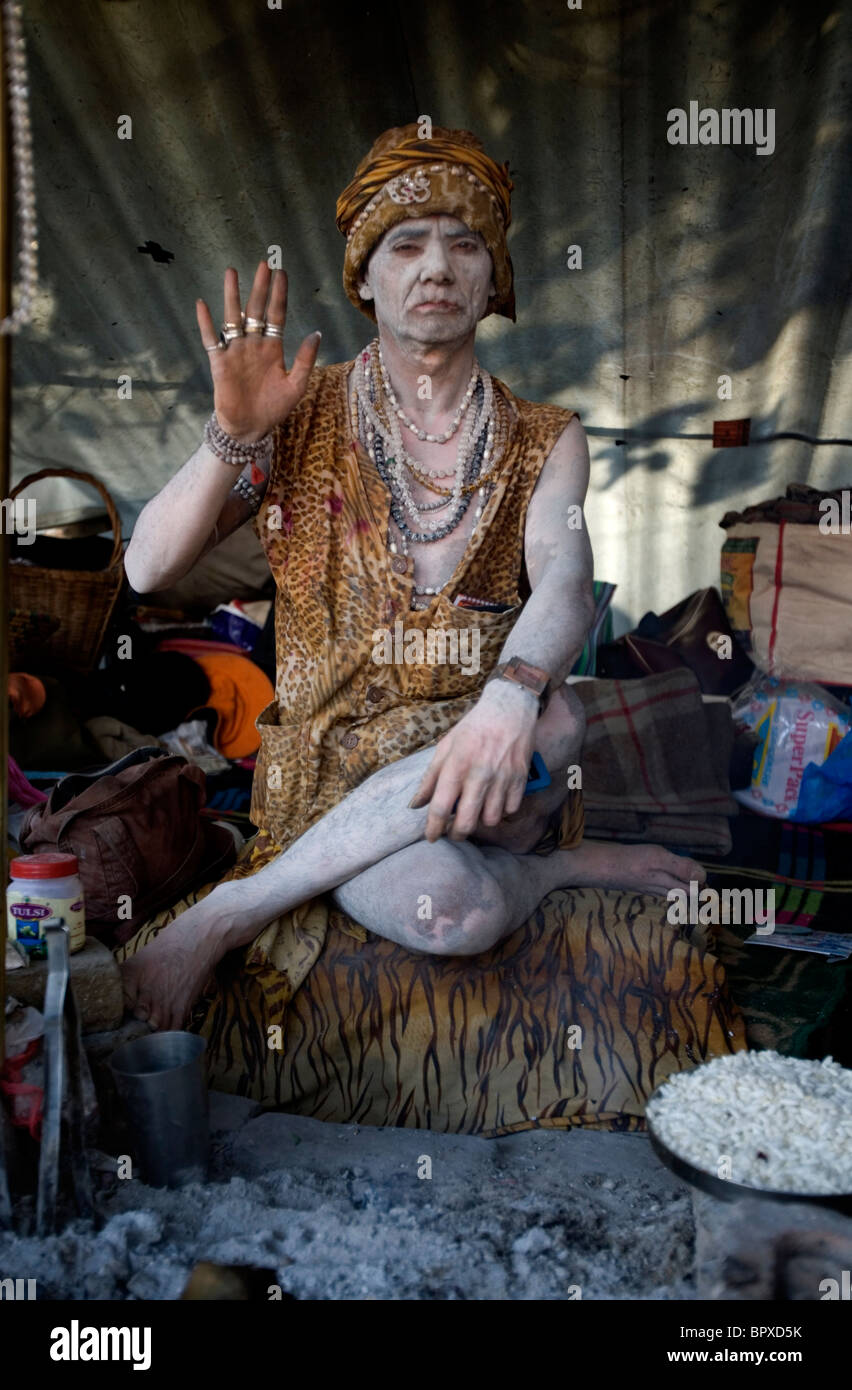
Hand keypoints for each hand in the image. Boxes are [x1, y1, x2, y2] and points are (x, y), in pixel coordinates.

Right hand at [196, 259, 320, 441]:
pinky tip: (202, 305)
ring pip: (233, 317)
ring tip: (231, 273)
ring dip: (231, 296)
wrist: (251, 428)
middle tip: (263, 264)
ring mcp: (235, 351)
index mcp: (273, 348)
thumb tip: (316, 333)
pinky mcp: (219, 362)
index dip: (279, 295)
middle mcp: (253, 344)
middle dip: (259, 288)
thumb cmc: (274, 408)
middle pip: (256, 310)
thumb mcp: (296, 385)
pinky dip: (206, 323)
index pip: (276, 315)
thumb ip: (305, 360)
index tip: (281, 274)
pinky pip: (211, 339)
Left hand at [409, 681, 537, 841]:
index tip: (431, 837)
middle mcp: (479, 775)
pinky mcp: (520, 779)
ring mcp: (502, 778)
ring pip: (490, 820)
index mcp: (456, 766)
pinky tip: (495, 801)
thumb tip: (415, 804)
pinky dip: (502, 810)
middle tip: (453, 832)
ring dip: (481, 821)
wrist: (509, 709)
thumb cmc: (473, 728)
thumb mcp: (445, 747)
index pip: (440, 807)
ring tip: (476, 812)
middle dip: (457, 834)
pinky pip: (510, 810)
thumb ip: (430, 778)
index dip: (433, 828)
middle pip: (466, 822)